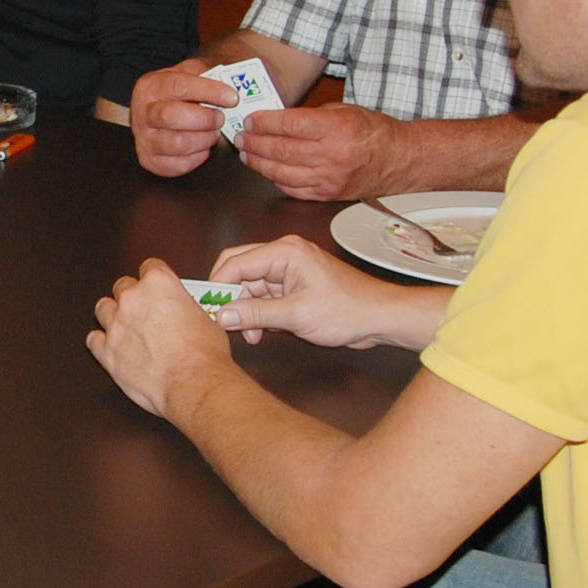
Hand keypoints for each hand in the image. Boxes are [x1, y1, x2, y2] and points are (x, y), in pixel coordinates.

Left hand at [89, 259, 238, 419]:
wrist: (194, 383)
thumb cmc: (204, 355)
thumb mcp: (204, 318)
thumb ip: (185, 307)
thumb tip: (183, 312)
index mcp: (159, 284)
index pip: (149, 266)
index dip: (154, 277)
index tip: (156, 285)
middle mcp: (133, 299)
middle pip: (123, 286)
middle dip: (132, 297)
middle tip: (144, 311)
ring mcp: (117, 325)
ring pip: (103, 308)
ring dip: (113, 315)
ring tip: (125, 326)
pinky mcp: (107, 352)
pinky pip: (93, 340)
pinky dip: (101, 342)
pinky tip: (111, 346)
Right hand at [131, 61, 232, 177]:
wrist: (156, 112)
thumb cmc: (176, 94)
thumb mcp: (189, 74)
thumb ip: (208, 77)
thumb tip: (236, 85)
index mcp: (150, 87)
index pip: (179, 87)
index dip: (209, 92)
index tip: (231, 98)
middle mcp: (142, 113)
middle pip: (173, 117)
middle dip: (206, 119)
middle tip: (221, 117)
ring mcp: (144, 139)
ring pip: (179, 144)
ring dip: (205, 139)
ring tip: (213, 132)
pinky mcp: (151, 161)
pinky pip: (180, 164)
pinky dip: (199, 156)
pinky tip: (202, 145)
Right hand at [206, 235, 405, 349]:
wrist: (380, 318)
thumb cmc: (350, 309)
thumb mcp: (296, 315)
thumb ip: (255, 314)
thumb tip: (223, 314)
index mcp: (284, 252)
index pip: (234, 262)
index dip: (217, 287)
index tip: (207, 309)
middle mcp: (284, 256)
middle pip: (239, 272)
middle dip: (231, 300)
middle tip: (224, 322)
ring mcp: (289, 271)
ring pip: (250, 288)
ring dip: (247, 312)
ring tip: (252, 334)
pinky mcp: (293, 286)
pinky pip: (265, 296)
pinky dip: (260, 314)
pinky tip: (263, 331)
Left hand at [235, 104, 409, 201]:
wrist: (399, 159)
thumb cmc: (373, 132)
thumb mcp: (342, 111)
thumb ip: (309, 116)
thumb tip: (276, 119)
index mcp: (335, 128)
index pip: (288, 125)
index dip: (263, 122)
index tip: (250, 119)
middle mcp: (330, 155)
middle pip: (280, 149)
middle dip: (254, 142)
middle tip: (240, 137)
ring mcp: (328, 178)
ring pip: (281, 172)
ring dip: (258, 162)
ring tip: (247, 154)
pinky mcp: (326, 195)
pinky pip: (292, 189)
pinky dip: (275, 179)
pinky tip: (266, 170)